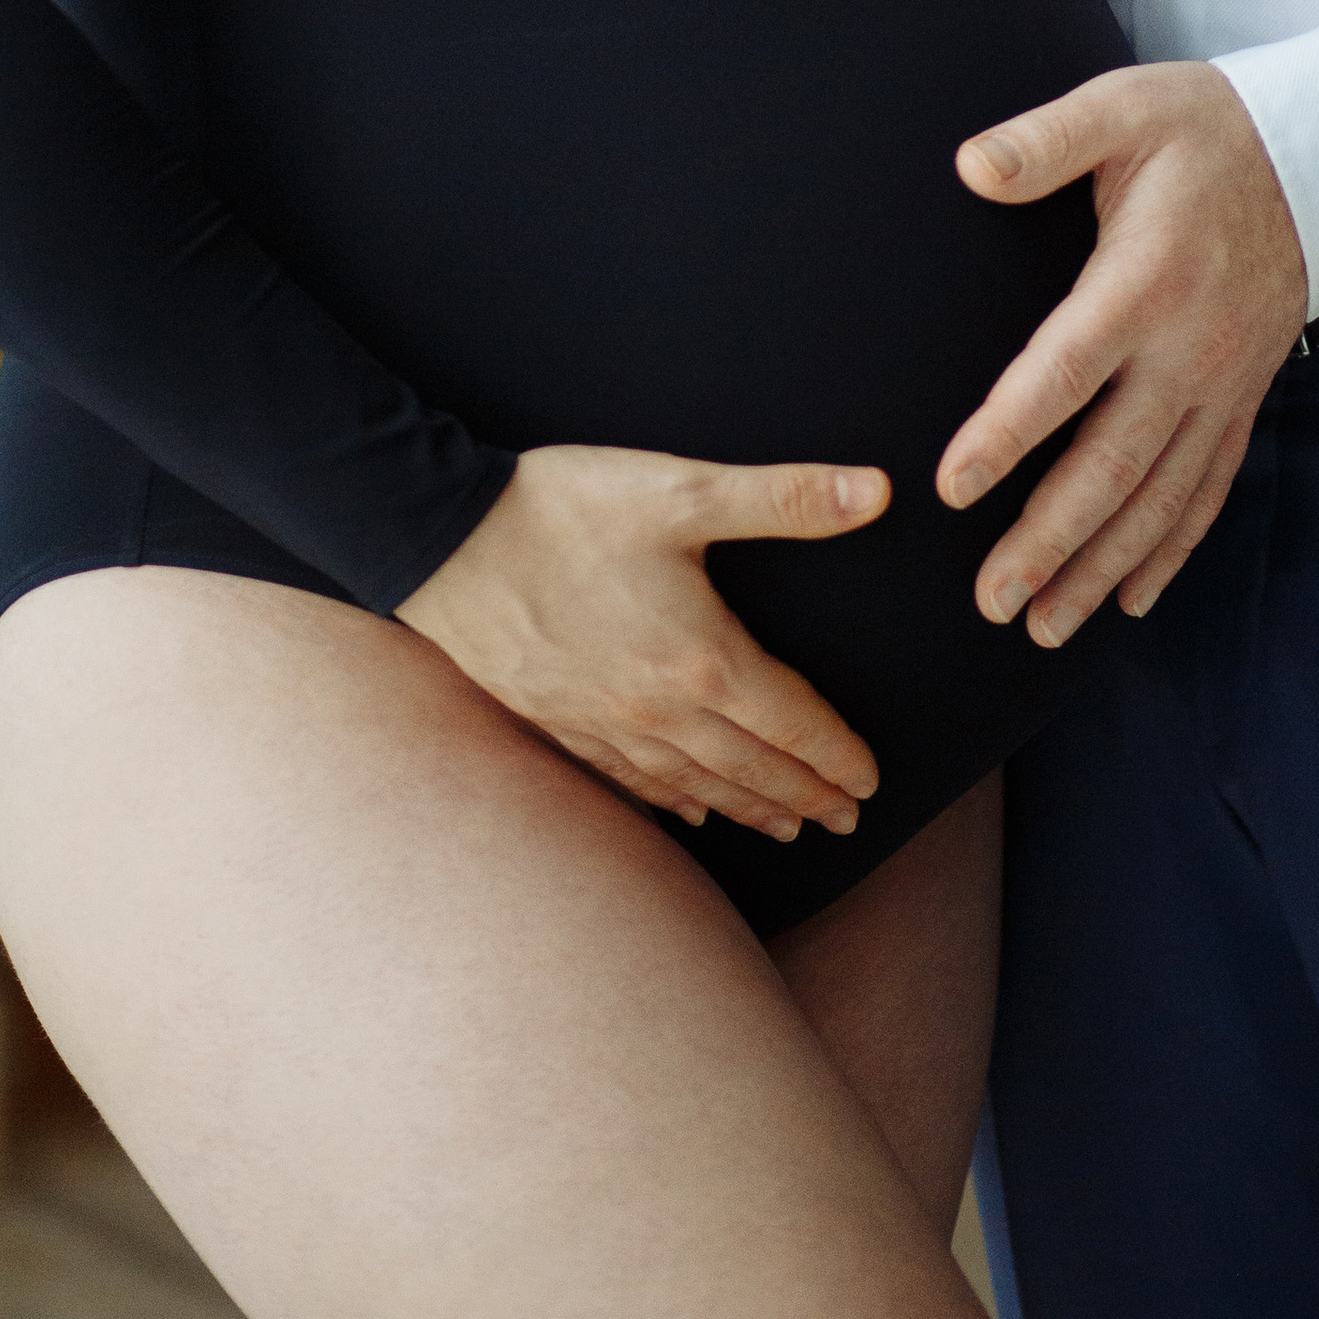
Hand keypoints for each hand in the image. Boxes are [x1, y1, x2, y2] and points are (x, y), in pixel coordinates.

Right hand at [395, 443, 886, 841]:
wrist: (441, 538)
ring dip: (746, 808)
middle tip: (846, 822)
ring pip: (693, 784)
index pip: (790, 721)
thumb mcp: (682, 489)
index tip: (868, 783)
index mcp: (700, 659)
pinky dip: (669, 802)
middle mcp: (656, 709)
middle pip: (749, 767)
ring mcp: (602, 724)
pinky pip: (628, 781)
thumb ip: (785, 497)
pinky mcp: (557, 721)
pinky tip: (686, 813)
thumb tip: (878, 492)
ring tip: (785, 830)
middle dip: (804, 795)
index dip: (835, 753)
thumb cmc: (563, 509)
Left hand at [937, 61, 1305, 646]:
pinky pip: (1207, 490)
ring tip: (1043, 627)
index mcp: (1144, 281)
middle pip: (1112, 465)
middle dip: (1049, 542)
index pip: (1064, 373)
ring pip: (1159, 498)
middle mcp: (1186, 350)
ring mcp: (1221, 385)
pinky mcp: (1242, 399)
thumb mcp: (1123, 107)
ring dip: (1102, 568)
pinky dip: (1170, 551)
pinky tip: (1132, 599)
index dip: (1007, 433)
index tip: (953, 486)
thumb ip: (1044, 141)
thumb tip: (971, 164)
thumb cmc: (1204, 129)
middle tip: (990, 601)